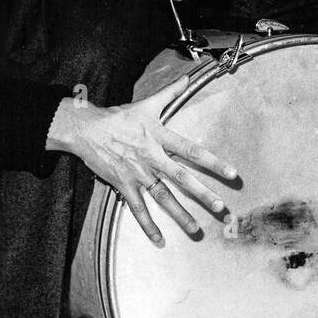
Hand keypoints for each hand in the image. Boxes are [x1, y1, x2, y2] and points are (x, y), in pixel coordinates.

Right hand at [47, 76, 237, 246]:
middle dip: (202, 194)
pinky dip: (148, 226)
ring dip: (180, 215)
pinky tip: (159, 240)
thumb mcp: (147, 103)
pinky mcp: (123, 185)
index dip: (213, 162)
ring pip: (162, 198)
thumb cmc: (118, 116)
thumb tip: (187, 77)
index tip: (231, 174)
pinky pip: (138, 209)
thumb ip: (170, 92)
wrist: (86, 129)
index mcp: (160, 137)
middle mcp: (152, 157)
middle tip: (220, 208)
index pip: (192, 151)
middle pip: (181, 178)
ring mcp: (138, 173)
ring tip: (196, 230)